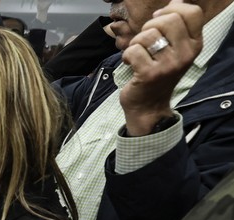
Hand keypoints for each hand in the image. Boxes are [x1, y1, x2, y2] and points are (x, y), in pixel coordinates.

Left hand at [120, 0, 202, 135]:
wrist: (149, 106)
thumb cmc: (157, 73)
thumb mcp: (174, 49)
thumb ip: (175, 27)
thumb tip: (175, 0)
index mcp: (195, 44)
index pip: (191, 12)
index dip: (171, 9)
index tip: (158, 19)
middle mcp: (186, 54)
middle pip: (167, 19)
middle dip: (149, 26)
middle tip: (145, 41)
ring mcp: (169, 65)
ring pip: (147, 35)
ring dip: (136, 43)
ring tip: (138, 55)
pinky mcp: (149, 74)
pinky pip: (133, 51)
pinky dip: (127, 56)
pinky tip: (131, 64)